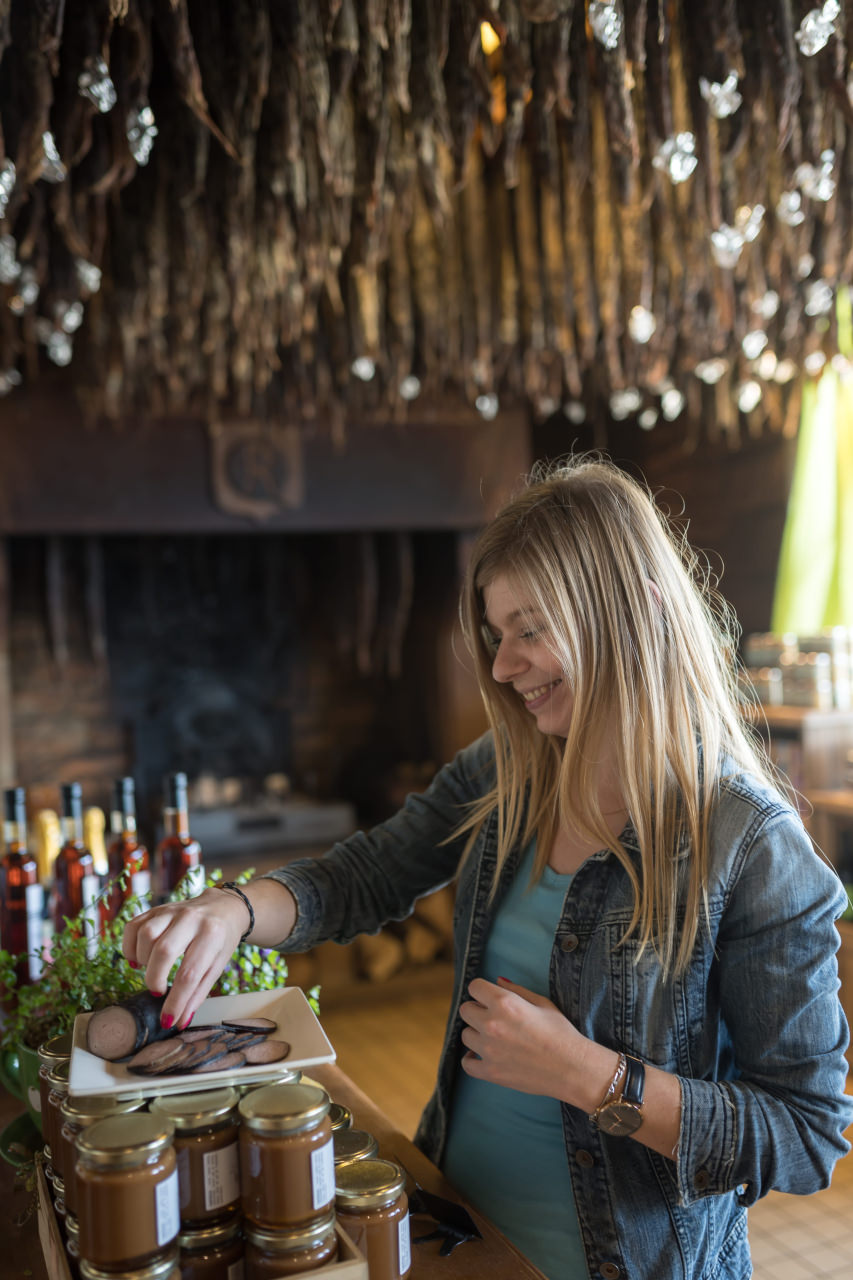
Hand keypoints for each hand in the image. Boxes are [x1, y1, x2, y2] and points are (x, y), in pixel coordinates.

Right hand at [122, 889, 246, 1031]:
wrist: (224, 907)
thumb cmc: (221, 940)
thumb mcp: (218, 966)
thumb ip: (197, 994)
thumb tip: (178, 1021)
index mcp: (212, 936)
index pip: (189, 974)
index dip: (176, 1001)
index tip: (167, 1020)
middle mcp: (191, 919)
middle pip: (163, 951)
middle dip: (155, 979)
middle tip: (158, 991)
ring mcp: (172, 911)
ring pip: (146, 935)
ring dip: (143, 960)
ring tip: (152, 970)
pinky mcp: (156, 909)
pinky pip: (133, 926)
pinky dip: (130, 947)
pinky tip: (139, 959)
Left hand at [458, 976, 591, 1101]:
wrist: (573, 1068)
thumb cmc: (561, 1032)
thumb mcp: (542, 1003)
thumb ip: (516, 990)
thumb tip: (498, 980)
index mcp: (505, 1003)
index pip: (474, 987)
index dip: (482, 991)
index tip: (488, 997)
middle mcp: (492, 1024)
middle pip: (465, 1010)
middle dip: (477, 1010)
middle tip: (493, 1017)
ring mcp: (489, 1050)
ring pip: (465, 1035)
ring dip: (476, 1034)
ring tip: (493, 1037)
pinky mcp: (490, 1072)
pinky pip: (466, 1063)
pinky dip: (471, 1058)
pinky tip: (481, 1055)